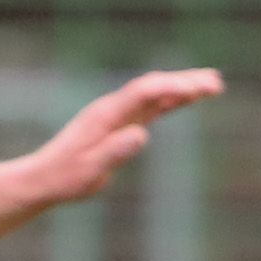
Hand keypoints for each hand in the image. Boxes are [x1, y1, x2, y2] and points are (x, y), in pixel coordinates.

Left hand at [22, 67, 224, 205]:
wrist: (44, 177)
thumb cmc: (65, 178)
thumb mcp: (90, 170)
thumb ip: (114, 151)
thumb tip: (141, 134)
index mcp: (106, 115)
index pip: (143, 93)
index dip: (170, 88)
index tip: (196, 91)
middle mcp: (113, 109)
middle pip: (153, 86)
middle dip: (185, 82)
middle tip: (215, 82)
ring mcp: (117, 114)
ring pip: (155, 94)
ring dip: (183, 87)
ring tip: (214, 84)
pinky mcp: (120, 124)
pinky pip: (151, 107)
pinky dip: (172, 100)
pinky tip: (188, 99)